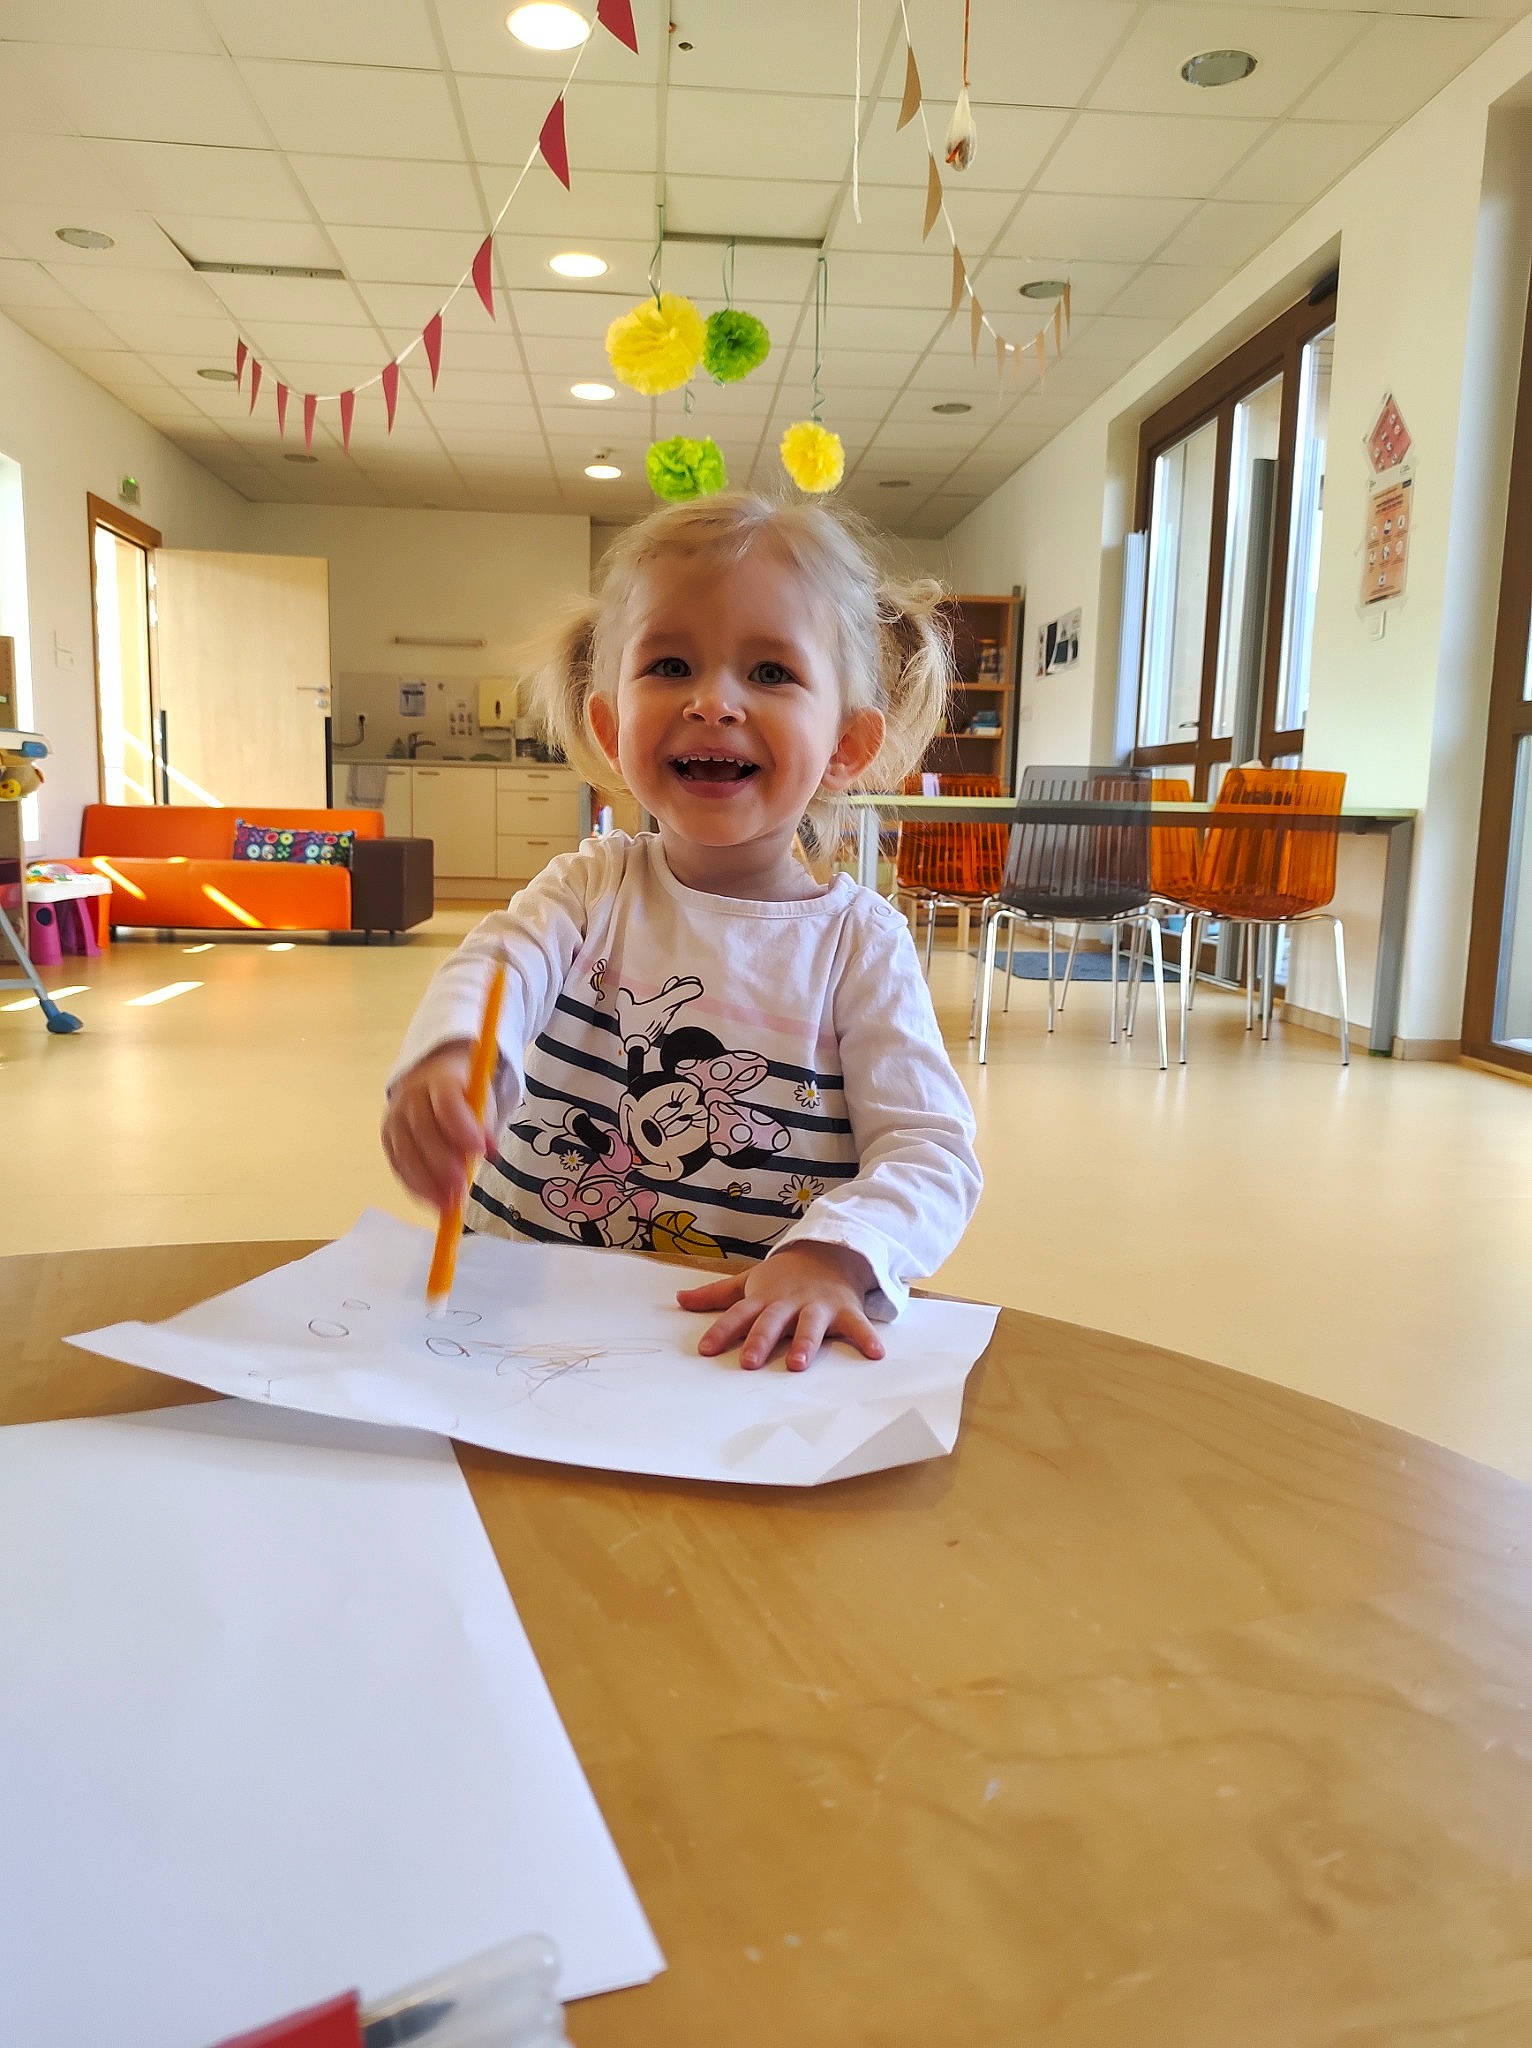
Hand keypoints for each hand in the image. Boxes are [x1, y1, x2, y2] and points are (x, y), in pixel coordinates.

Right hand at [381, 1043, 493, 1209]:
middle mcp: (411, 1099)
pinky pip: (398, 1165)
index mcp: (439, 1082)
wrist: (430, 1082)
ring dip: (427, 1183)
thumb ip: (484, 1126)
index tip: (480, 1153)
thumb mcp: (480, 1102)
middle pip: (423, 1131)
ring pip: (406, 1152)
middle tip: (462, 1191)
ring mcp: (395, 1119)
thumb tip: (490, 1154)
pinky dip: (415, 1186)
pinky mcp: (388, 1140)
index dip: (462, 1128)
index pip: (447, 1104)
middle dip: (443, 1165)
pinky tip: (432, 1202)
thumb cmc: (463, 1097)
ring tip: (448, 1206)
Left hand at [676, 1244, 884, 1371]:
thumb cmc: (785, 1275)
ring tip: (797, 1364)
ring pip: (810, 1326)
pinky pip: (857, 1326)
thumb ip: (717, 1294)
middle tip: (749, 1362)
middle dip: (760, 1340)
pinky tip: (876, 1354)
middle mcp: (788, 1303)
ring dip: (805, 1343)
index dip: (721, 1331)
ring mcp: (817, 1306)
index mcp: (764, 1298)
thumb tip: (678, 1300)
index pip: (738, 1314)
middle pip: (771, 1322)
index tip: (705, 1350)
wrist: (830, 1250)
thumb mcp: (750, 1280)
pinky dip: (867, 1338)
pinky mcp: (845, 1309)